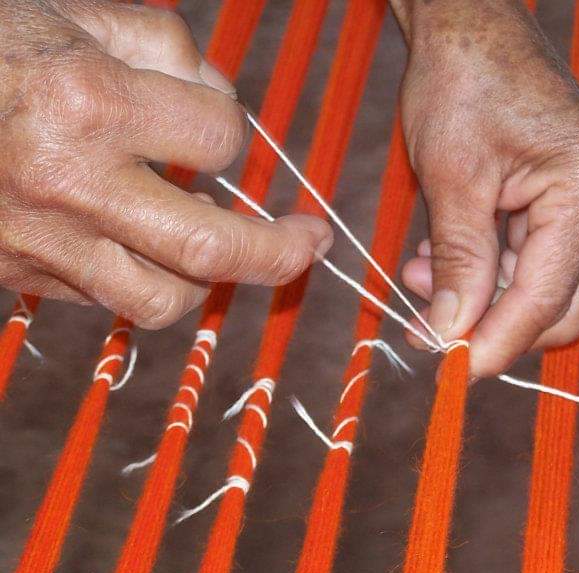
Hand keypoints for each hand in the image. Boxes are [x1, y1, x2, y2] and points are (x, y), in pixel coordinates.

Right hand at [0, 1, 331, 327]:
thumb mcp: (72, 10)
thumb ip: (164, 46)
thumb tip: (223, 100)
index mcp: (85, 102)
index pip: (218, 137)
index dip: (230, 128)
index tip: (212, 123)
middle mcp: (67, 182)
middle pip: (211, 247)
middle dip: (281, 251)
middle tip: (313, 241)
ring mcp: (40, 241)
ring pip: (163, 299)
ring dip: (208, 280)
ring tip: (222, 246)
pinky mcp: (18, 276)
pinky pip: (107, 301)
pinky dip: (146, 282)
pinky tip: (150, 249)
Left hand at [392, 0, 578, 376]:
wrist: (475, 26)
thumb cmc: (463, 80)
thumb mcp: (451, 179)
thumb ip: (459, 266)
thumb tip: (449, 340)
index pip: (545, 300)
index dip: (492, 344)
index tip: (445, 370)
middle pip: (559, 309)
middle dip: (490, 324)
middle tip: (424, 323)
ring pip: (550, 293)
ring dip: (486, 298)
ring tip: (424, 273)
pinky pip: (544, 264)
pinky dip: (495, 273)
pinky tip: (450, 257)